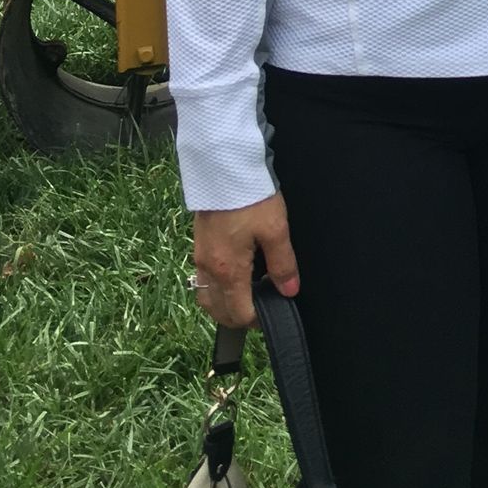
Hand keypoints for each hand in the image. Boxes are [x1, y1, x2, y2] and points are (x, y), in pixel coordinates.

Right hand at [192, 195, 299, 327]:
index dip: (257, 320)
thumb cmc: (251, 197)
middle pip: (218, 311)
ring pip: (206, 296)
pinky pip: (202, 279)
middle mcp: (209, 268)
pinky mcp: (198, 244)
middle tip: (262, 307)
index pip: (238, 313)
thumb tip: (289, 291)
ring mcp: (200, 257)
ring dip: (224, 304)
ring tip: (247, 294)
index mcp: (229, 270)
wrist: (223, 167)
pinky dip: (215, 287)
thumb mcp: (276, 230)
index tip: (273, 312)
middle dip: (239, 317)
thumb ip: (283, 264)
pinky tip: (234, 273)